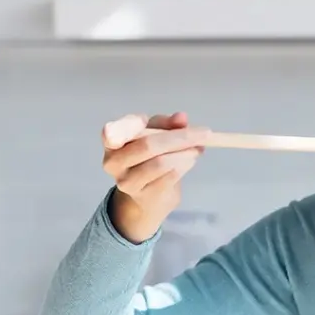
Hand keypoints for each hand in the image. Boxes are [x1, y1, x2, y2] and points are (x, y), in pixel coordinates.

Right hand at [101, 111, 208, 242]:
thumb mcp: (155, 134)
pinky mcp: (145, 196)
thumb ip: (166, 124)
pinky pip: (169, 178)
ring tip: (197, 149)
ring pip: (161, 163)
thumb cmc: (148, 157)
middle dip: (179, 137)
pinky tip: (191, 160)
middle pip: (147, 145)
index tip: (144, 119)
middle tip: (204, 134)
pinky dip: (184, 166)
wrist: (149, 195)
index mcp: (111, 142)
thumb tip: (181, 118)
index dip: (127, 125)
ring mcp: (128, 182)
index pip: (112, 132)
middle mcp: (114, 163)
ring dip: (185, 154)